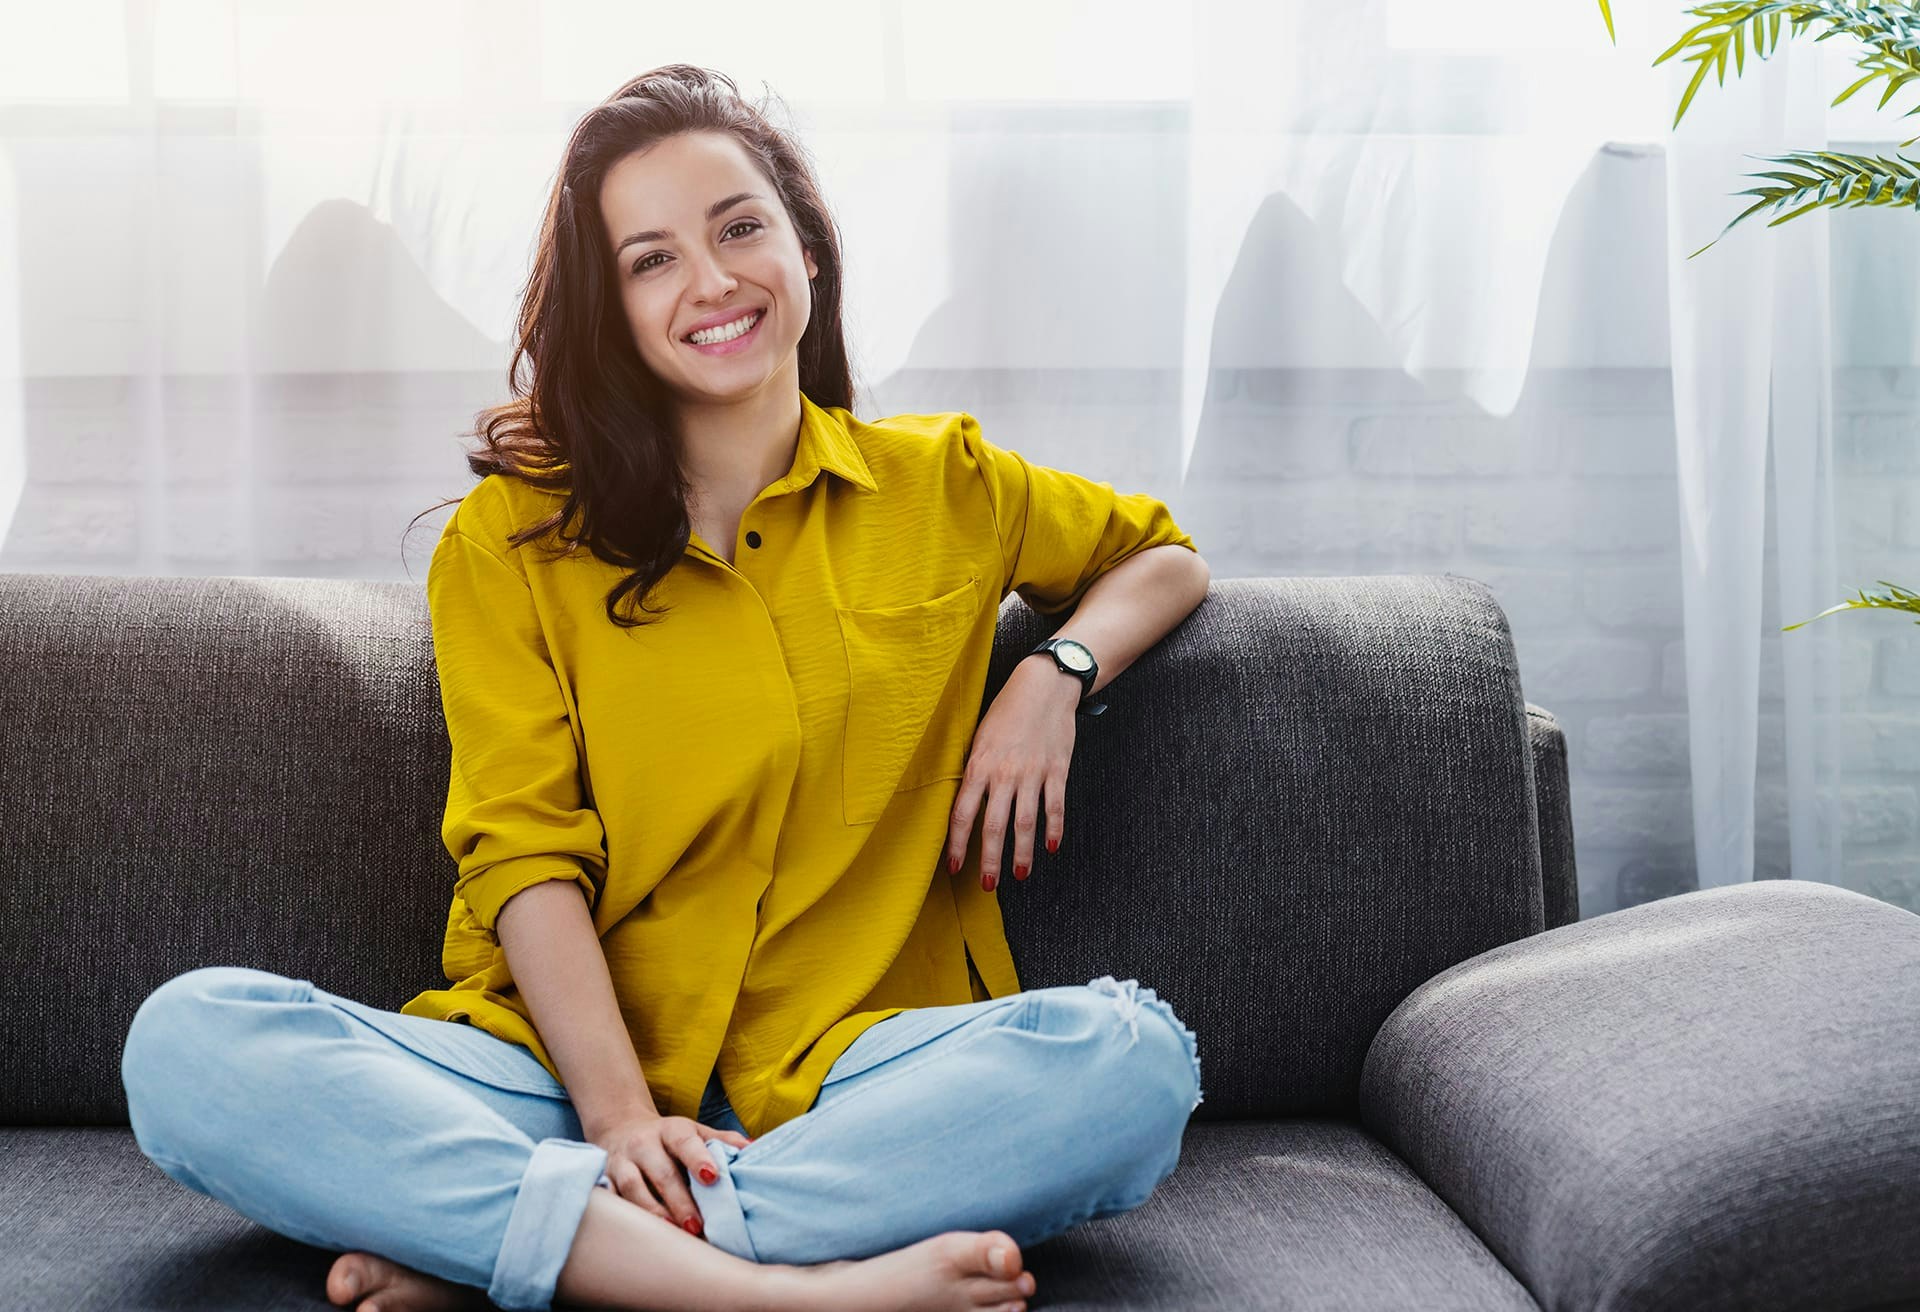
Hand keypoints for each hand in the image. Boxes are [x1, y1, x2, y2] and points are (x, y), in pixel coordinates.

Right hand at [587, 1111, 751, 1236]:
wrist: (619, 1126)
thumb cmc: (667, 1137)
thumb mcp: (693, 1131)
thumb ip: (722, 1140)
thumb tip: (755, 1149)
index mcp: (671, 1130)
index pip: (685, 1142)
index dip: (698, 1158)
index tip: (712, 1177)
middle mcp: (643, 1143)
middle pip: (661, 1173)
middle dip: (680, 1201)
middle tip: (697, 1225)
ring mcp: (621, 1162)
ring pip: (633, 1189)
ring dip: (653, 1213)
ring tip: (671, 1233)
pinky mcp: (604, 1179)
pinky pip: (611, 1200)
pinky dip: (624, 1216)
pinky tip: (638, 1234)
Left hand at [945, 656, 1079, 889]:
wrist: (1044, 686)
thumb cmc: (1007, 710)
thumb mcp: (979, 736)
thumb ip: (974, 770)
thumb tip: (964, 802)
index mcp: (980, 765)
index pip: (963, 813)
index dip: (957, 844)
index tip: (954, 866)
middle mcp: (1005, 773)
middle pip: (994, 826)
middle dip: (990, 860)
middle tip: (987, 885)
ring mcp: (1033, 774)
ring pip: (1026, 823)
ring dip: (1022, 854)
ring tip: (1019, 875)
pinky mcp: (1057, 771)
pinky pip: (1055, 807)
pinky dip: (1054, 830)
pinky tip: (1051, 848)